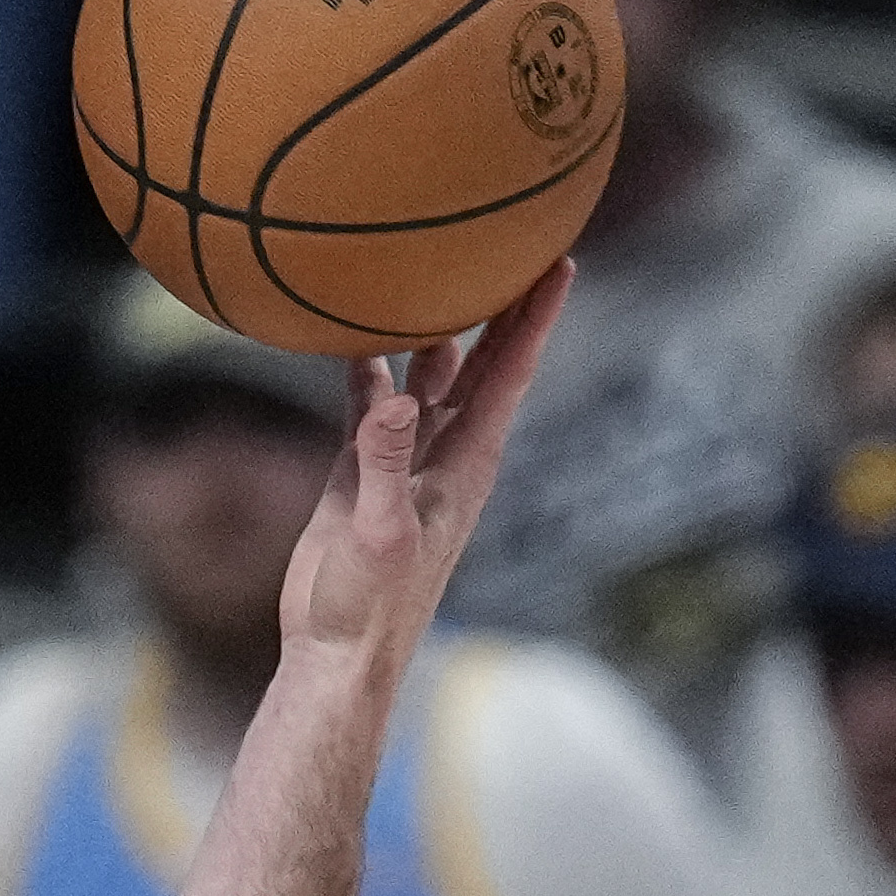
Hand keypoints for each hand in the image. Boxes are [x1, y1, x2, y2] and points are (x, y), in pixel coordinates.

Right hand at [278, 268, 571, 669]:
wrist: (335, 657)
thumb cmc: (368, 608)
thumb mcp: (378, 531)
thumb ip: (384, 461)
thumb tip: (394, 393)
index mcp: (466, 464)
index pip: (509, 374)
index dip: (534, 318)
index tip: (560, 260)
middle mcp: (445, 456)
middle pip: (483, 364)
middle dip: (502, 306)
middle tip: (519, 239)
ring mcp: (404, 464)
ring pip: (431, 379)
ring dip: (438, 328)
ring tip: (442, 266)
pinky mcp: (364, 477)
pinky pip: (373, 407)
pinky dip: (370, 370)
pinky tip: (359, 335)